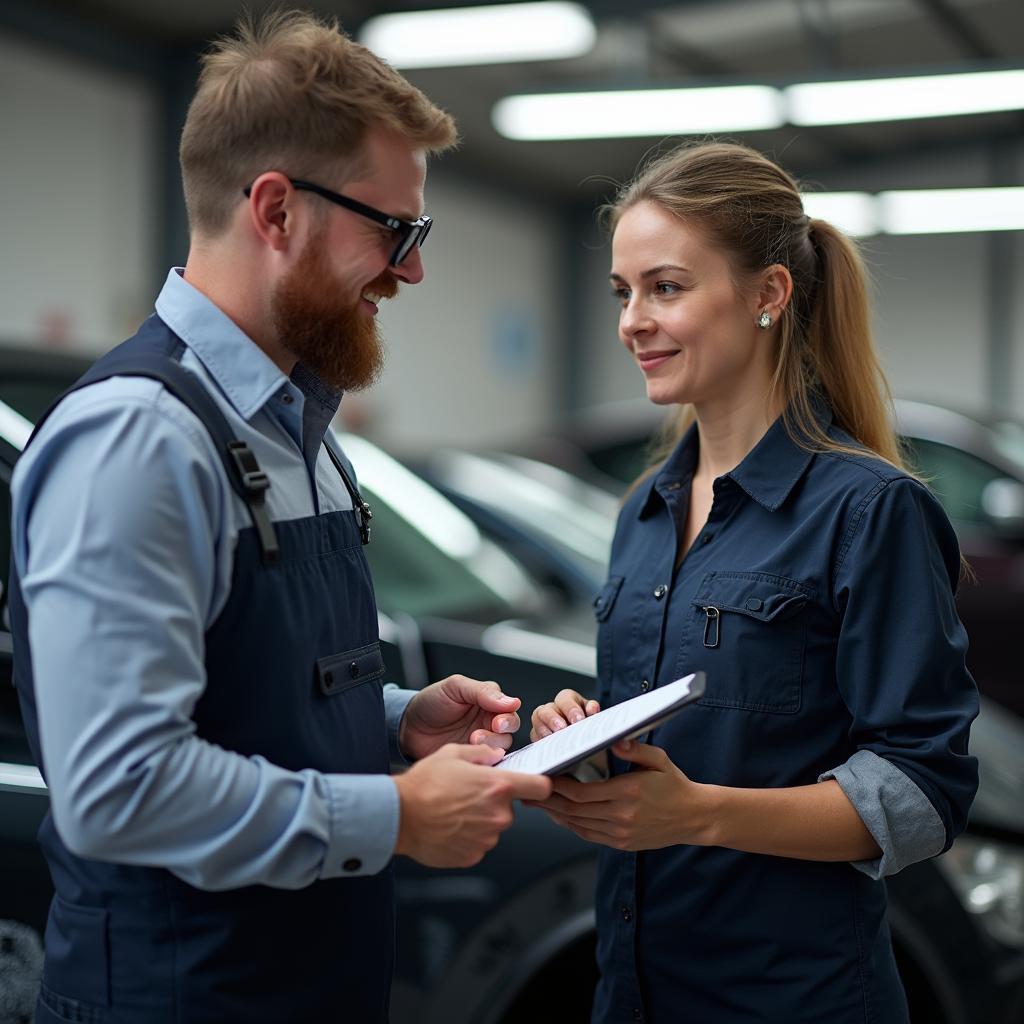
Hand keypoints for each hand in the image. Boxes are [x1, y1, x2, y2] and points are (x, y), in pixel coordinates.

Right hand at [393, 744, 552, 867]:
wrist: (399, 816)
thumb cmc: (424, 784)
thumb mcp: (453, 753)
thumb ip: (482, 754)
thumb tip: (496, 756)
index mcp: (499, 787)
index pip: (541, 787)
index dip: (540, 783)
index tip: (534, 784)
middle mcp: (498, 815)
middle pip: (510, 807)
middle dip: (494, 801)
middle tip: (468, 794)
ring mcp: (487, 839)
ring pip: (493, 826)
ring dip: (480, 819)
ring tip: (453, 810)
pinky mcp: (474, 855)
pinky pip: (478, 842)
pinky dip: (468, 835)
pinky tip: (449, 825)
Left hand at [400, 674, 521, 760]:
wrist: (408, 727)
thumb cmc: (430, 702)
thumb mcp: (455, 687)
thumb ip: (482, 691)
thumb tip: (511, 700)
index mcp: (488, 700)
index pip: (509, 707)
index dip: (507, 715)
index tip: (498, 721)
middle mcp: (488, 720)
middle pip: (510, 728)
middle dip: (502, 731)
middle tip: (487, 731)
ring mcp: (483, 740)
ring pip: (502, 745)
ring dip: (491, 744)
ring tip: (472, 740)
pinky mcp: (474, 757)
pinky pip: (490, 761)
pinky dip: (487, 760)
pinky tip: (475, 756)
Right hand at [530, 689, 599, 739]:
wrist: (588, 751)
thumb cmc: (590, 732)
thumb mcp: (596, 722)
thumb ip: (595, 713)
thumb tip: (592, 708)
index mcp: (570, 701)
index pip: (566, 698)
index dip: (571, 708)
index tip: (579, 719)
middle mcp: (554, 709)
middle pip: (546, 708)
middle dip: (553, 718)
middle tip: (562, 728)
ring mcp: (544, 722)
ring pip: (537, 718)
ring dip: (544, 728)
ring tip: (554, 738)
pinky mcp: (539, 736)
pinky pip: (534, 735)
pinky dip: (540, 739)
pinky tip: (549, 746)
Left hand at [531, 740, 712, 850]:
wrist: (694, 817)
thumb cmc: (674, 784)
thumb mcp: (658, 759)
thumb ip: (634, 749)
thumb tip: (613, 739)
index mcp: (627, 793)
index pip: (580, 793)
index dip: (557, 787)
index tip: (543, 775)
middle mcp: (621, 816)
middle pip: (572, 810)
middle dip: (547, 800)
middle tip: (528, 791)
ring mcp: (620, 833)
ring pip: (577, 825)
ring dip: (554, 814)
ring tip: (536, 803)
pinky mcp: (620, 843)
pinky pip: (588, 835)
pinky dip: (570, 825)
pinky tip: (559, 815)